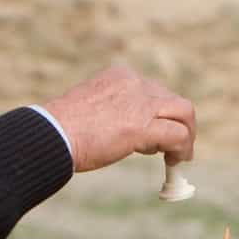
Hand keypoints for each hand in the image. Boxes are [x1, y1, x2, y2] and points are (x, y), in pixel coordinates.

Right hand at [42, 66, 196, 173]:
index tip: (157, 131)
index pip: (154, 91)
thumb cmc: (60, 128)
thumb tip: (123, 132)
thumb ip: (111, 112)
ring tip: (181, 156)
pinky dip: (182, 149)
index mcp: (119, 76)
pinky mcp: (143, 126)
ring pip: (184, 113)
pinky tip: (176, 162)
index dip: (160, 113)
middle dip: (180, 122)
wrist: (51, 135)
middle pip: (173, 100)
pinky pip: (177, 135)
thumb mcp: (90, 109)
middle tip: (177, 145)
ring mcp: (141, 103)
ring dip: (187, 135)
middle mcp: (134, 83)